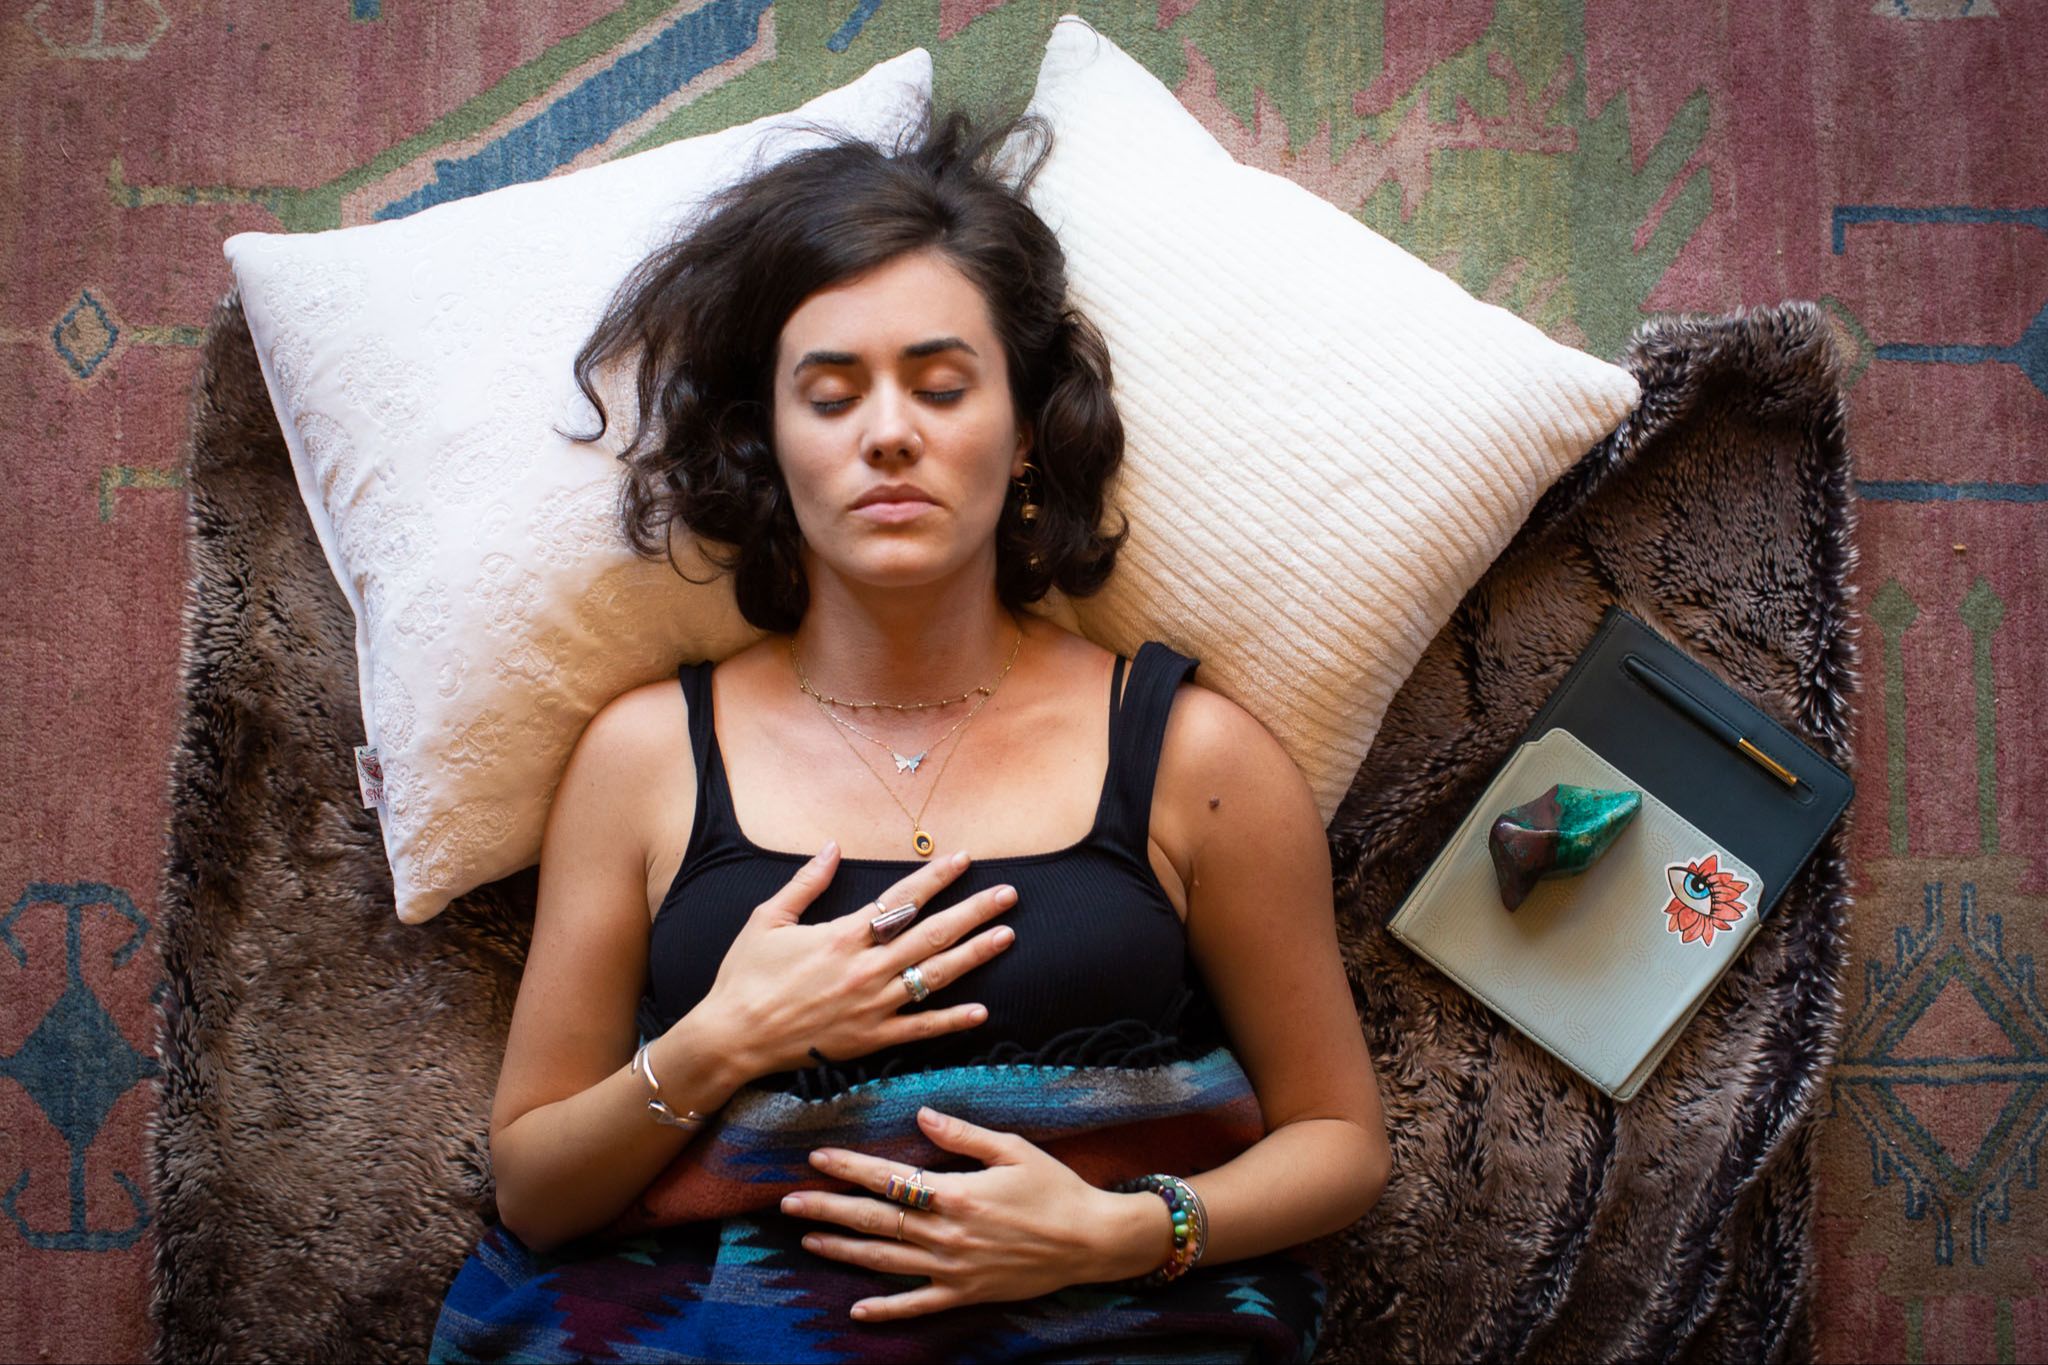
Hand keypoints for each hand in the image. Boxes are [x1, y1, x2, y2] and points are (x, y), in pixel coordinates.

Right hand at [691, 846, 1019, 1078]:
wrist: (732, 1037)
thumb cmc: (746, 976)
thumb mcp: (768, 919)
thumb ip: (806, 882)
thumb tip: (832, 846)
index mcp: (843, 936)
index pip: (902, 899)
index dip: (936, 877)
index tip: (964, 859)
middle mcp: (865, 968)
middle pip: (932, 934)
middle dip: (974, 911)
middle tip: (1008, 894)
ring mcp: (872, 1006)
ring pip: (934, 976)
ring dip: (974, 955)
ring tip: (1006, 936)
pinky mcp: (870, 1040)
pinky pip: (919, 1029)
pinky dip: (951, 1020)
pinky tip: (981, 1010)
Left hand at [782, 1107, 1171, 1320]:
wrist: (1091, 1240)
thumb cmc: (1054, 1188)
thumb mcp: (1012, 1149)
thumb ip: (962, 1134)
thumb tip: (921, 1113)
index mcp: (954, 1194)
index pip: (889, 1179)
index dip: (850, 1168)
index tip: (817, 1158)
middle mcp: (945, 1234)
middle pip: (874, 1221)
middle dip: (828, 1209)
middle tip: (788, 1203)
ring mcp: (952, 1268)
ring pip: (884, 1262)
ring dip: (842, 1251)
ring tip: (807, 1241)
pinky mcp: (965, 1294)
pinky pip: (917, 1305)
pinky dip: (885, 1309)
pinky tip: (856, 1310)